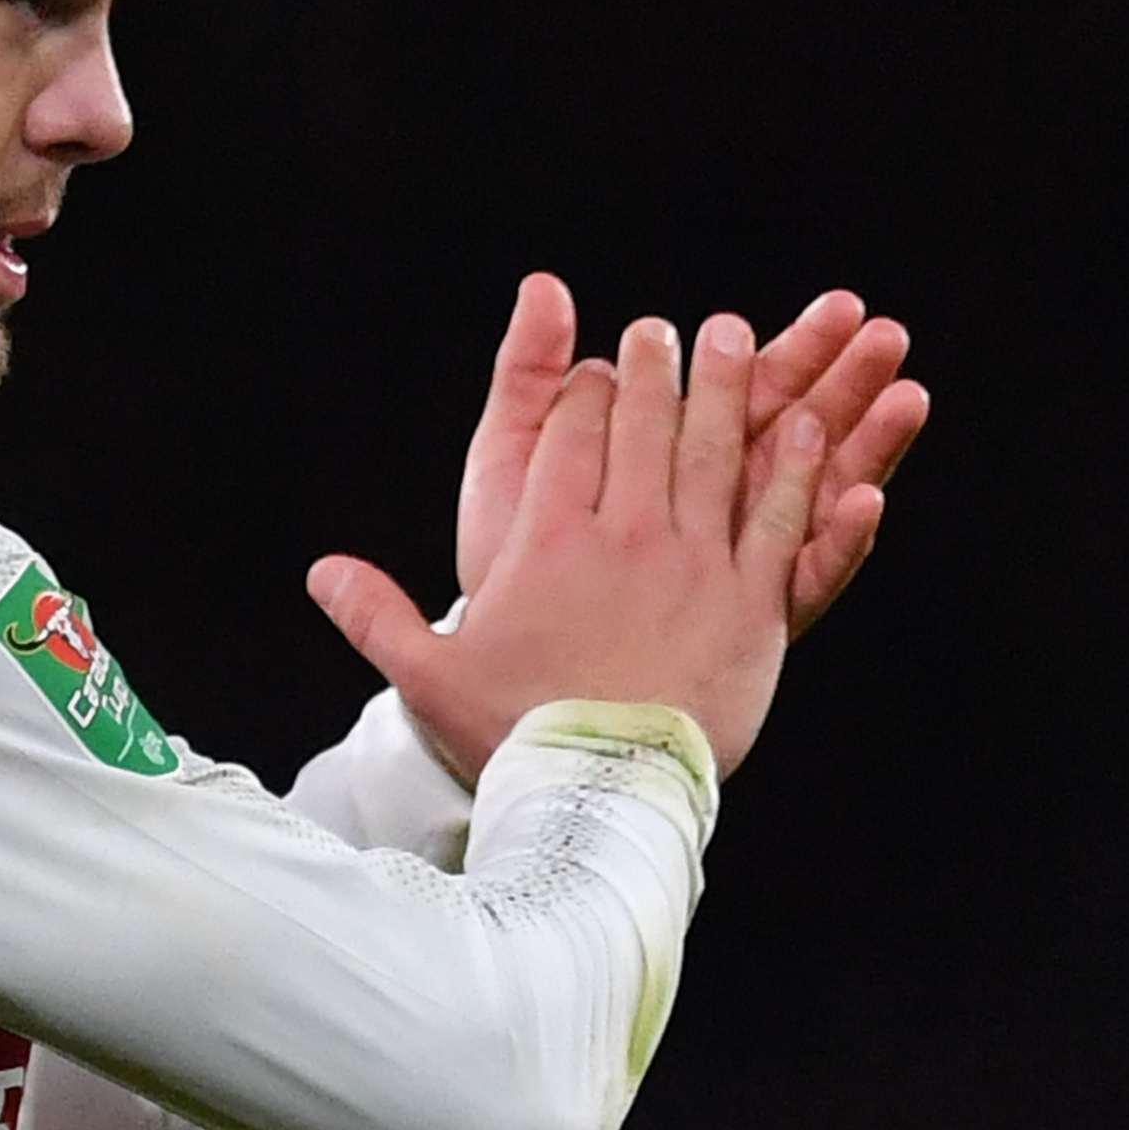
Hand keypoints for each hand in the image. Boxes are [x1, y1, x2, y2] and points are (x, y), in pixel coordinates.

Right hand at [313, 315, 825, 781]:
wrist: (604, 799)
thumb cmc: (515, 739)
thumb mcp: (428, 677)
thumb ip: (377, 616)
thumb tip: (321, 571)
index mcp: (549, 542)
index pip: (568, 435)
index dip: (583, 391)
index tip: (595, 370)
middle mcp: (626, 536)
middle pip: (644, 426)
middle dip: (654, 368)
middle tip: (664, 331)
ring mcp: (694, 564)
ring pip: (713, 453)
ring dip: (724, 388)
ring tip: (731, 338)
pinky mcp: (750, 602)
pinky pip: (777, 518)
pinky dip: (794, 470)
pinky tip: (806, 431)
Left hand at [453, 277, 929, 635]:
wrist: (500, 665)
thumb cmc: (504, 553)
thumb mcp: (512, 452)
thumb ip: (534, 372)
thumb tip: (542, 283)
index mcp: (675, 454)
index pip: (751, 388)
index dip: (799, 345)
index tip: (845, 306)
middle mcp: (715, 505)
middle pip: (798, 430)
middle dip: (846, 382)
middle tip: (889, 334)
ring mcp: (733, 562)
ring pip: (817, 495)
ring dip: (865, 446)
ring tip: (907, 396)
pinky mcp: (739, 621)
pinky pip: (803, 577)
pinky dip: (836, 543)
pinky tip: (864, 504)